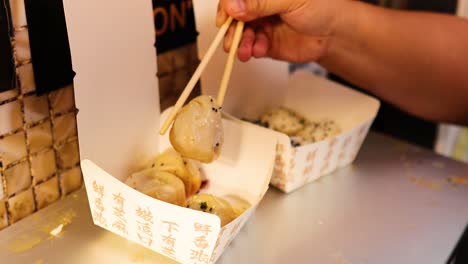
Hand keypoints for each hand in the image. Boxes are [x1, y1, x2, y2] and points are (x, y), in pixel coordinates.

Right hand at [217, 0, 348, 62]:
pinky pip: (251, 47)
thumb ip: (260, 3)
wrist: (336, 34)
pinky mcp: (265, 43)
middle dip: (231, 29)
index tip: (225, 18)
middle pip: (234, 16)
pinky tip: (258, 50)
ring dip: (239, 43)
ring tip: (244, 50)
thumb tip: (233, 6)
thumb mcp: (290, 0)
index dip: (227, 7)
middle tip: (232, 38)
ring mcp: (262, 24)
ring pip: (240, 34)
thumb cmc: (322, 7)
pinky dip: (251, 50)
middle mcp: (259, 6)